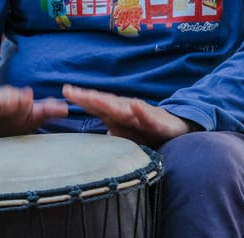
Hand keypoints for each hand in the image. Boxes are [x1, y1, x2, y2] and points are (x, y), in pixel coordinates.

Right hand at [0, 86, 67, 138]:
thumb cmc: (11, 120)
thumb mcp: (30, 116)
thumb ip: (46, 111)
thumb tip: (66, 108)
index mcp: (14, 100)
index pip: (20, 99)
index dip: (23, 100)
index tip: (28, 99)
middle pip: (3, 100)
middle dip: (8, 102)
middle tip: (14, 103)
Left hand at [62, 84, 200, 146]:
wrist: (177, 129)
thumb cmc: (146, 130)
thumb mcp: (124, 133)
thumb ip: (109, 132)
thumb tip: (92, 139)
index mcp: (117, 114)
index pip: (96, 106)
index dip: (81, 99)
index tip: (66, 91)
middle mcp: (126, 111)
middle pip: (104, 104)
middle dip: (87, 98)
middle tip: (70, 91)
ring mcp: (140, 115)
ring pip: (122, 109)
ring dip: (107, 102)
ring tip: (91, 97)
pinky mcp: (157, 122)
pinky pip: (148, 117)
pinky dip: (142, 111)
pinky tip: (135, 105)